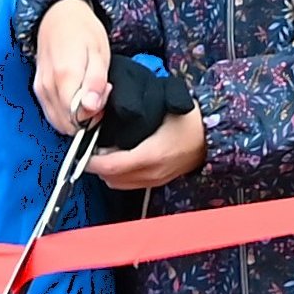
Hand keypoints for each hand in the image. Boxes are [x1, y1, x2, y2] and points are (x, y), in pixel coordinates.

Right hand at [31, 0, 115, 131]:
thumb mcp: (99, 53)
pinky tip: (76, 95)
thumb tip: (91, 108)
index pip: (79, 117)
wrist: (60, 16)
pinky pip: (51, 114)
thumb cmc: (83, 31)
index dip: (96, 114)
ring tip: (87, 93)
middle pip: (68, 123)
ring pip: (59, 122)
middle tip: (97, 94)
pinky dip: (65, 113)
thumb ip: (96, 82)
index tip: (103, 95)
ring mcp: (40, 89)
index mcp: (65, 76)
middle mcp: (48, 86)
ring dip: (76, 116)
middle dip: (87, 117)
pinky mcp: (37, 89)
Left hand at [89, 106, 206, 190]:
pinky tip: (118, 158)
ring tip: (102, 152)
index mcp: (152, 155)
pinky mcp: (157, 182)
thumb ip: (134, 115)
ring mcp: (155, 180)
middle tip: (89, 146)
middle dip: (95, 165)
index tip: (81, 148)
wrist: (212, 135)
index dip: (91, 160)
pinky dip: (119, 174)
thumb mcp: (161, 110)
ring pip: (118, 183)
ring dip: (106, 171)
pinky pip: (129, 184)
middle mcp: (152, 173)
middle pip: (110, 178)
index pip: (111, 166)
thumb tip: (105, 116)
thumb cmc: (189, 119)